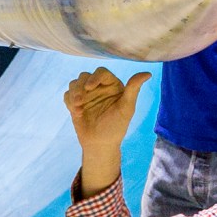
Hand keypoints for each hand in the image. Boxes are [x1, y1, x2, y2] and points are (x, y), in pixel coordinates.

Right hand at [65, 67, 149, 199]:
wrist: (100, 144)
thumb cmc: (116, 127)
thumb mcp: (126, 108)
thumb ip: (133, 89)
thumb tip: (148, 73)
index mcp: (112, 85)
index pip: (101, 72)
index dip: (94, 77)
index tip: (89, 87)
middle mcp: (98, 87)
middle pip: (85, 76)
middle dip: (80, 87)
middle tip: (79, 101)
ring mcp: (86, 95)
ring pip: (74, 83)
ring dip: (74, 94)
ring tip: (77, 108)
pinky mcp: (75, 103)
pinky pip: (68, 94)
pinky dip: (69, 101)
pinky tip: (77, 113)